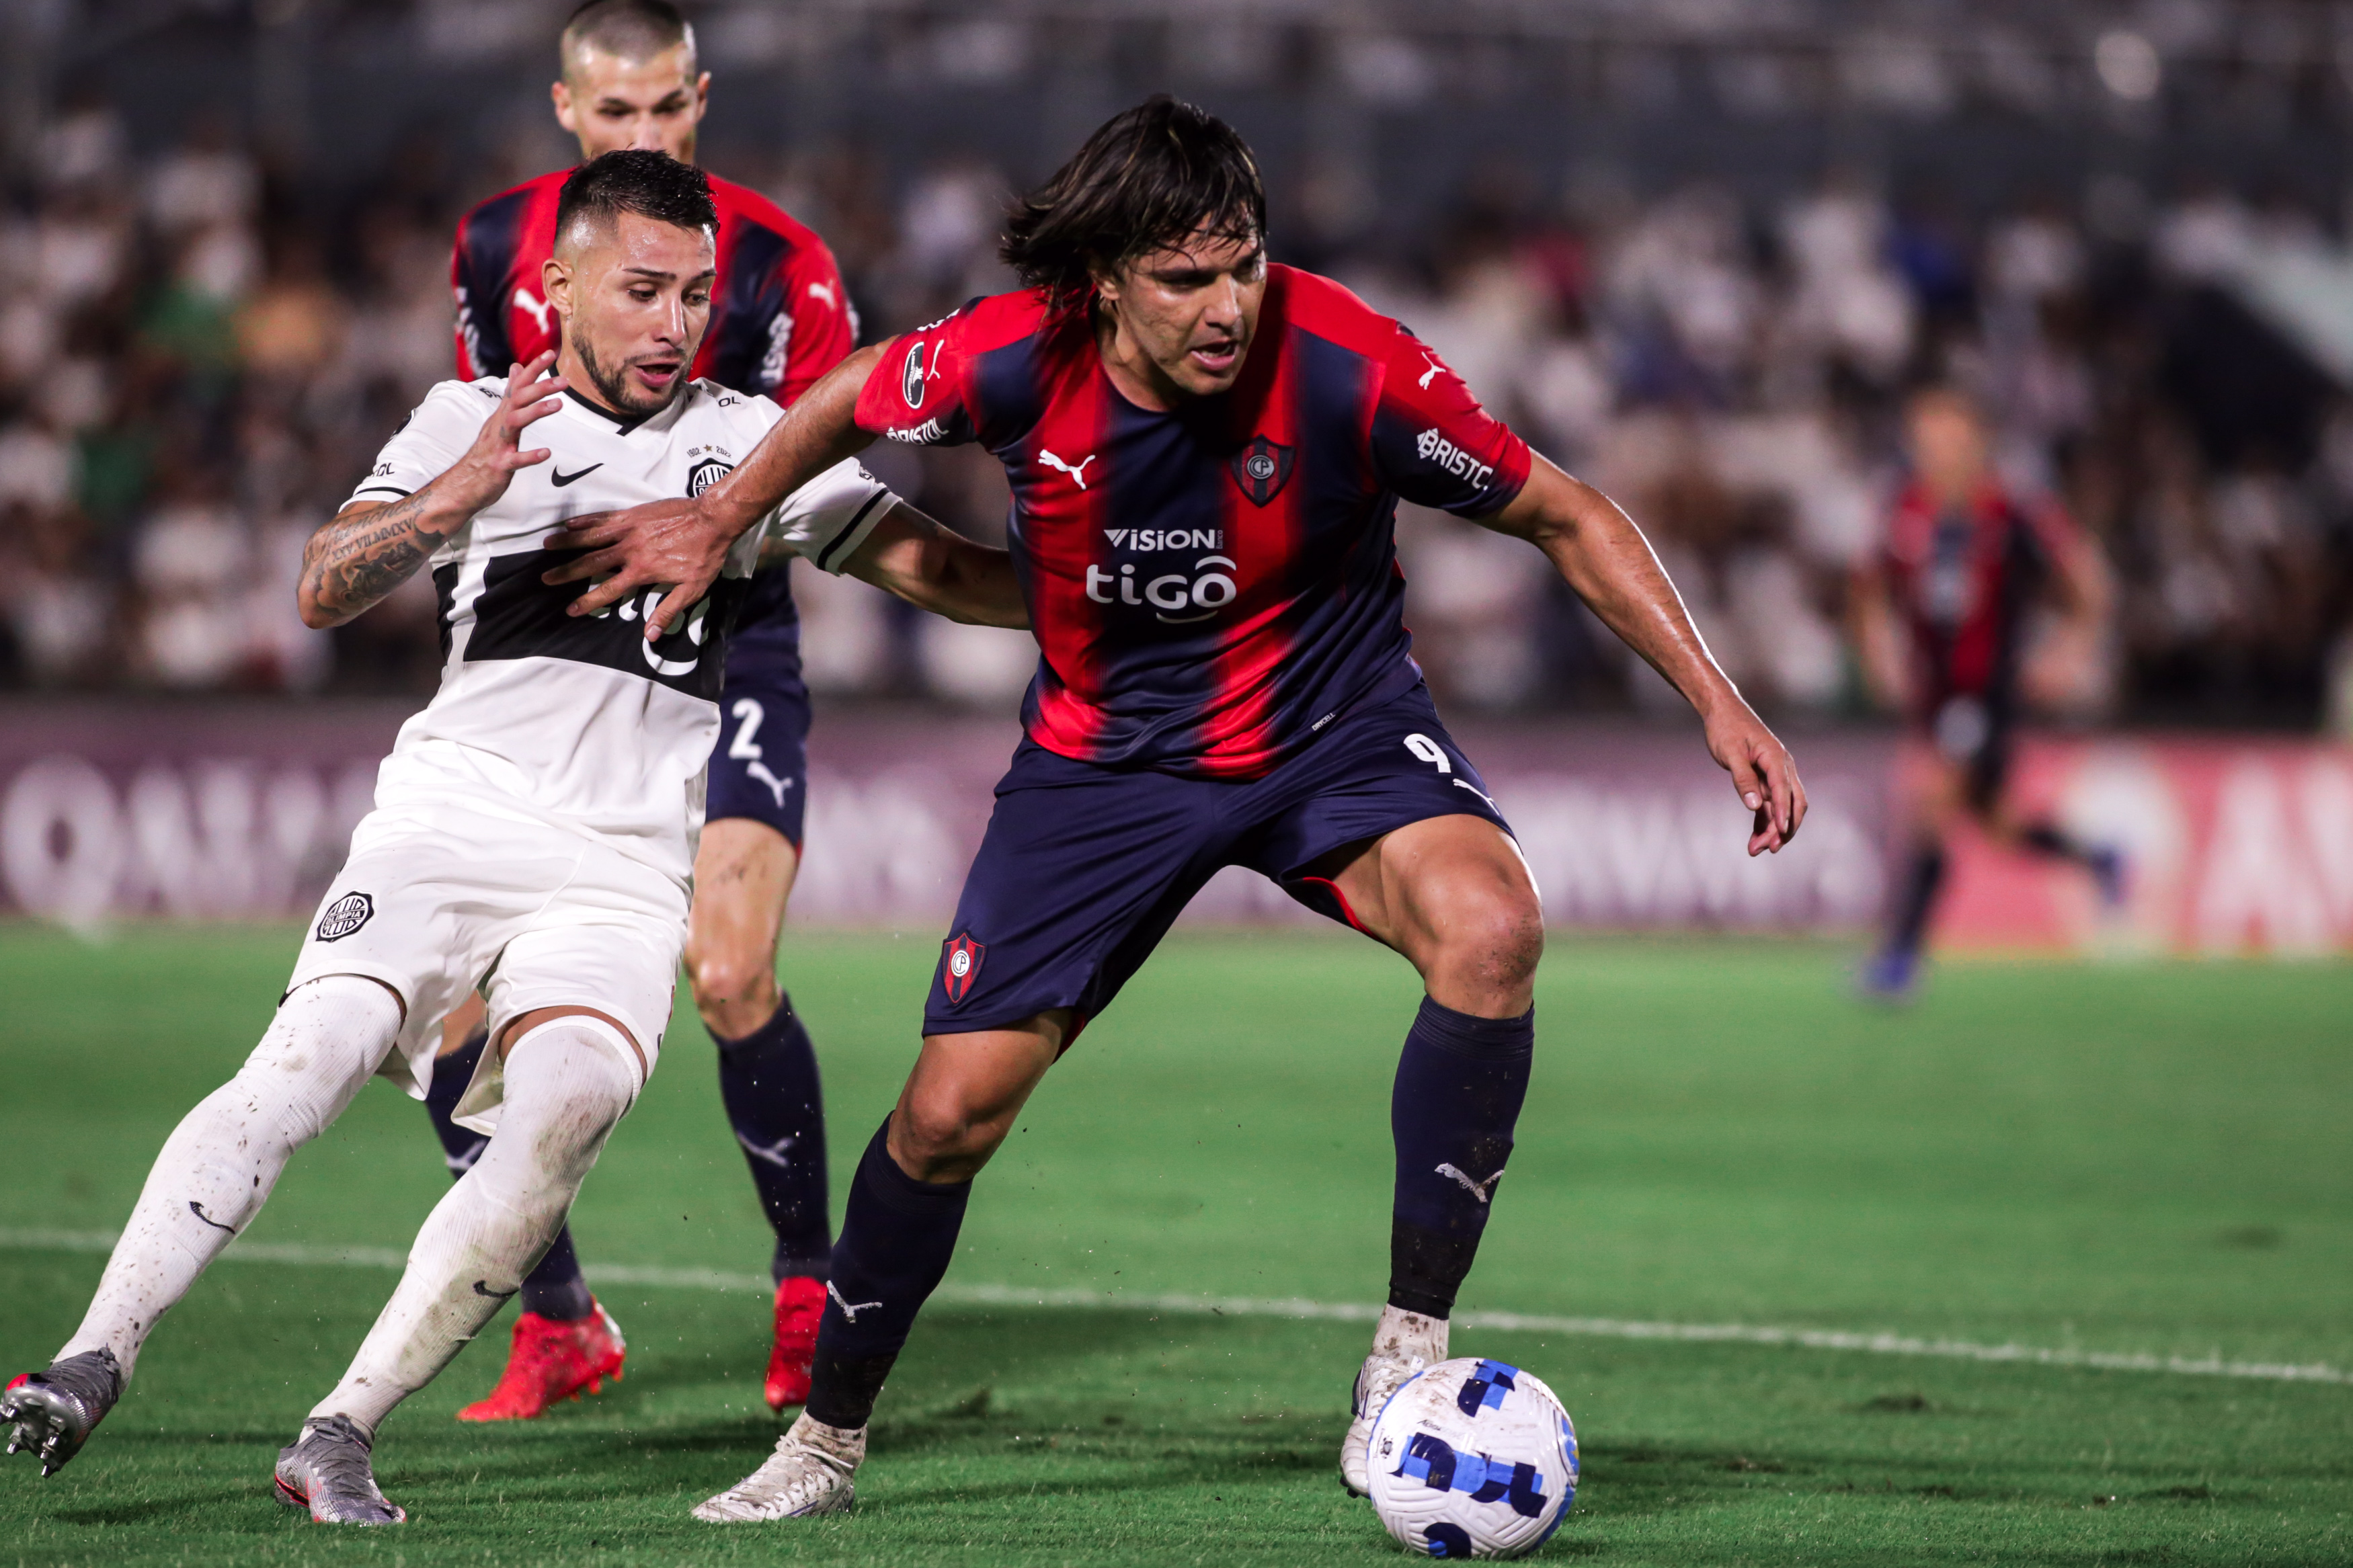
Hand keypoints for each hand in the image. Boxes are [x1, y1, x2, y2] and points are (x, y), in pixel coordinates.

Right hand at [439, 352, 564, 523]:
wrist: (463, 484)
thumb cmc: (486, 452)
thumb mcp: (499, 420)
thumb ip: (511, 396)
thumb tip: (516, 367)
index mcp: (502, 415)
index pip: (518, 385)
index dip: (533, 369)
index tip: (550, 352)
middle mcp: (499, 425)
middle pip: (518, 399)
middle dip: (540, 387)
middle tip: (564, 380)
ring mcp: (498, 444)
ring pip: (515, 422)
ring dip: (536, 411)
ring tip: (558, 404)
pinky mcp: (499, 465)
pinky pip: (515, 460)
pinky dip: (530, 455)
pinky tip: (546, 452)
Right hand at [540, 495, 732, 637]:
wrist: (713, 519)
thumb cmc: (705, 556)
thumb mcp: (692, 589)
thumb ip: (668, 611)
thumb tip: (651, 635)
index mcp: (642, 571)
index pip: (608, 590)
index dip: (588, 601)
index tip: (570, 609)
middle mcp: (630, 550)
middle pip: (591, 563)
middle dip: (567, 572)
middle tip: (545, 578)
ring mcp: (630, 530)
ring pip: (592, 536)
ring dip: (568, 542)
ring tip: (547, 545)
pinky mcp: (633, 513)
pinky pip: (604, 517)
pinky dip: (586, 520)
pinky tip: (570, 523)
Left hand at [1701, 694, 1806, 855]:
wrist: (1722, 710)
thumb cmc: (1725, 728)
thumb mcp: (1730, 753)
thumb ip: (1743, 779)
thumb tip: (1755, 805)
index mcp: (1776, 758)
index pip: (1784, 791)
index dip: (1783, 814)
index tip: (1780, 834)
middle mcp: (1782, 767)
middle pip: (1792, 803)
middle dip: (1783, 828)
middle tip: (1768, 849)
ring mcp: (1775, 774)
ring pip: (1781, 807)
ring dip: (1772, 829)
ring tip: (1756, 850)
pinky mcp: (1765, 779)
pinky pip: (1769, 805)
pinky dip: (1763, 821)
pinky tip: (1754, 839)